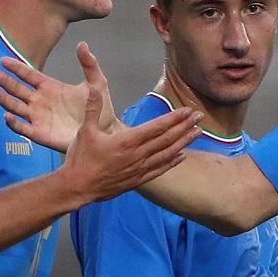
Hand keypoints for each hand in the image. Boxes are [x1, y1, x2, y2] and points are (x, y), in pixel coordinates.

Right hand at [0, 42, 115, 152]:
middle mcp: (41, 101)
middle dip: (5, 82)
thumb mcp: (96, 82)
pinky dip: (14, 123)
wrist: (104, 132)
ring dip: (4, 100)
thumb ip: (89, 64)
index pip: (29, 75)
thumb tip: (82, 44)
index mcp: (50, 87)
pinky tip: (7, 116)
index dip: (16, 68)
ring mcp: (39, 118)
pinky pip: (23, 128)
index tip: (3, 60)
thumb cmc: (100, 107)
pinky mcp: (40, 134)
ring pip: (16, 107)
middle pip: (18, 90)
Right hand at [58, 76, 199, 201]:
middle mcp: (137, 155)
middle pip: (167, 139)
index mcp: (127, 141)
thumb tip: (95, 89)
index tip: (187, 110)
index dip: (174, 118)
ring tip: (198, 133)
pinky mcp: (137, 180)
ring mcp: (139, 169)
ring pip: (167, 154)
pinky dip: (173, 162)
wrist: (77, 187)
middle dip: (185, 126)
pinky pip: (160, 170)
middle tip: (200, 116)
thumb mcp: (84, 131)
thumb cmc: (80, 159)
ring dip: (184, 143)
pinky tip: (182, 156)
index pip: (157, 127)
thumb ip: (93, 109)